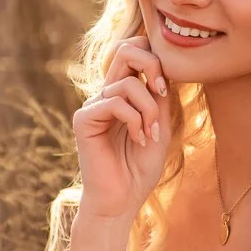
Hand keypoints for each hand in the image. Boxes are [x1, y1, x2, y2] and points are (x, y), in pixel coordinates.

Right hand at [72, 35, 173, 219]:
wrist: (121, 200)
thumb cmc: (140, 169)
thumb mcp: (160, 127)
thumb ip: (159, 97)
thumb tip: (164, 66)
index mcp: (124, 93)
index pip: (134, 52)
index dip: (154, 57)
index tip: (167, 88)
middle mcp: (106, 94)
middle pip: (125, 50)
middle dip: (152, 65)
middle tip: (162, 92)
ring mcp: (93, 105)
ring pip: (127, 84)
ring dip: (148, 110)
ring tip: (150, 135)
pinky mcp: (84, 119)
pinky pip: (115, 102)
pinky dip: (134, 120)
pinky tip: (138, 140)